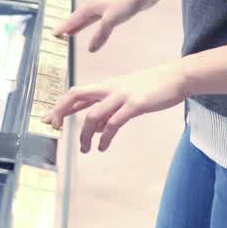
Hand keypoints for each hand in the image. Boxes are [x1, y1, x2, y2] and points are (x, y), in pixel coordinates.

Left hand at [41, 61, 186, 152]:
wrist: (178, 77)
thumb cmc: (155, 86)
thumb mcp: (128, 94)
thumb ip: (110, 108)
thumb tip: (94, 128)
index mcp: (108, 85)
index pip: (78, 93)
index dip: (61, 105)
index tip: (48, 118)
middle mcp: (110, 88)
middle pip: (76, 95)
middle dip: (60, 110)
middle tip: (54, 127)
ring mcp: (122, 95)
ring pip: (92, 115)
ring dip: (84, 135)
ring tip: (85, 149)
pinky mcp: (135, 104)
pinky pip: (113, 123)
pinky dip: (105, 138)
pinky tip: (103, 147)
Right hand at [54, 0, 151, 52]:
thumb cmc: (127, 2)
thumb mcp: (111, 21)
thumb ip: (100, 35)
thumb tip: (91, 49)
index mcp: (90, 5)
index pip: (73, 19)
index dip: (63, 27)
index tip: (53, 34)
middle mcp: (95, 3)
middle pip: (78, 17)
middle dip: (69, 26)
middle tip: (59, 35)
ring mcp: (104, 3)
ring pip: (88, 16)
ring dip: (80, 25)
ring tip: (72, 32)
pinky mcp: (113, 5)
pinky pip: (97, 16)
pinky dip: (92, 22)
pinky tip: (95, 25)